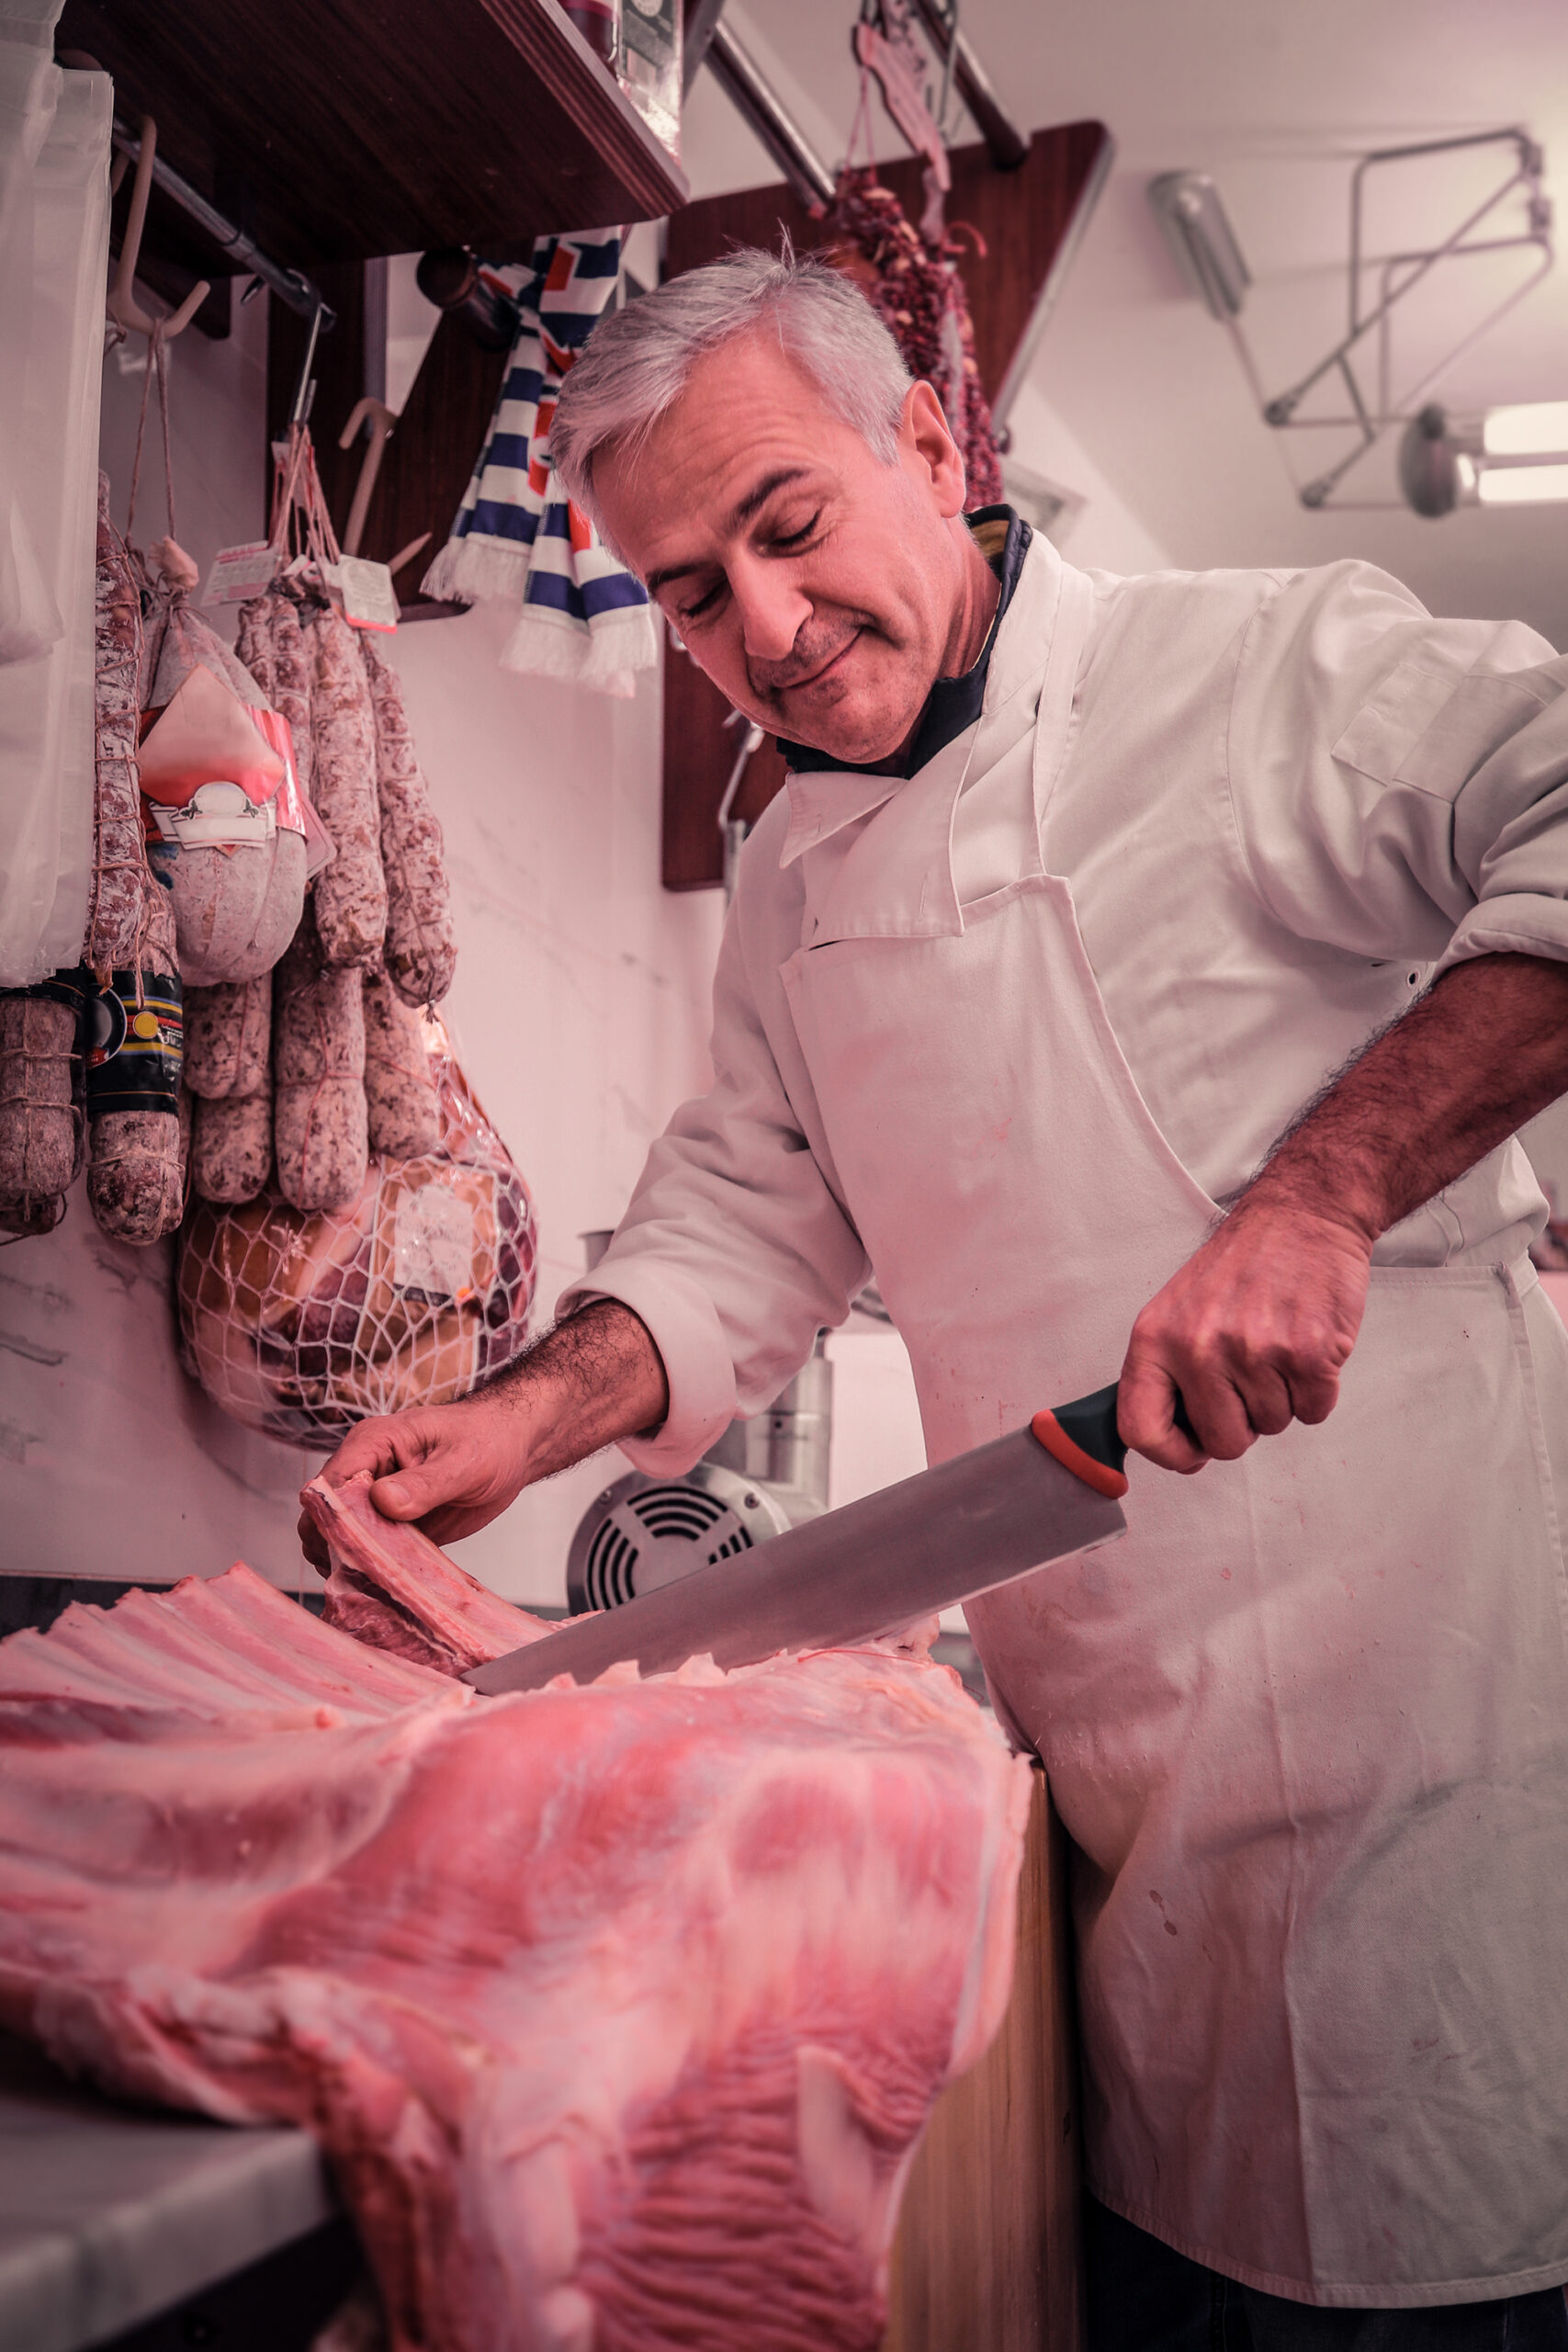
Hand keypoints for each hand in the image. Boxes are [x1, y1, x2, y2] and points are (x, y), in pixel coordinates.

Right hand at [295, 1299, 670, 1570]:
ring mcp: (372, 1501)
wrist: (510, 1447)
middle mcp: (364, 1472)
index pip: (330, 1484)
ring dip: (350, 1564)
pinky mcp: (388, 1525)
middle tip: (364, 1576)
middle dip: (335, 1548)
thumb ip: (424, 1483)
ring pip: (339, 1538)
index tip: (352, 1549)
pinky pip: (367, 1551)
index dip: (333, 1519)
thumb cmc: (488, 1440)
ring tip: (372, 1588)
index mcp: (373, 1444)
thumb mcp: (464, 1461)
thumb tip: (382, 1501)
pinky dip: (370, 1570)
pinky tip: (383, 1588)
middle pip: (323, 1516)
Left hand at [1117, 1199, 1373, 1472]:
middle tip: (1250, 1378)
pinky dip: (1316, 1390)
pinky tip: (1305, 1346)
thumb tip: (1172, 1442)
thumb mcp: (1177, 1311)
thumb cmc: (1242, 1265)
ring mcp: (1255, 1351)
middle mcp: (1199, 1347)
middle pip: (1223, 1442)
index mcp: (1156, 1338)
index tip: (1191, 1452)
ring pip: (1272, 1426)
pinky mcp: (1308, 1354)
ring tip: (1277, 1345)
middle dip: (1243, 1423)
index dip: (1170, 1454)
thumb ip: (1167, 1375)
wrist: (1302, 1216)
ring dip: (1281, 1398)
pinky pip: (1313, 1412)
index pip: (1141, 1430)